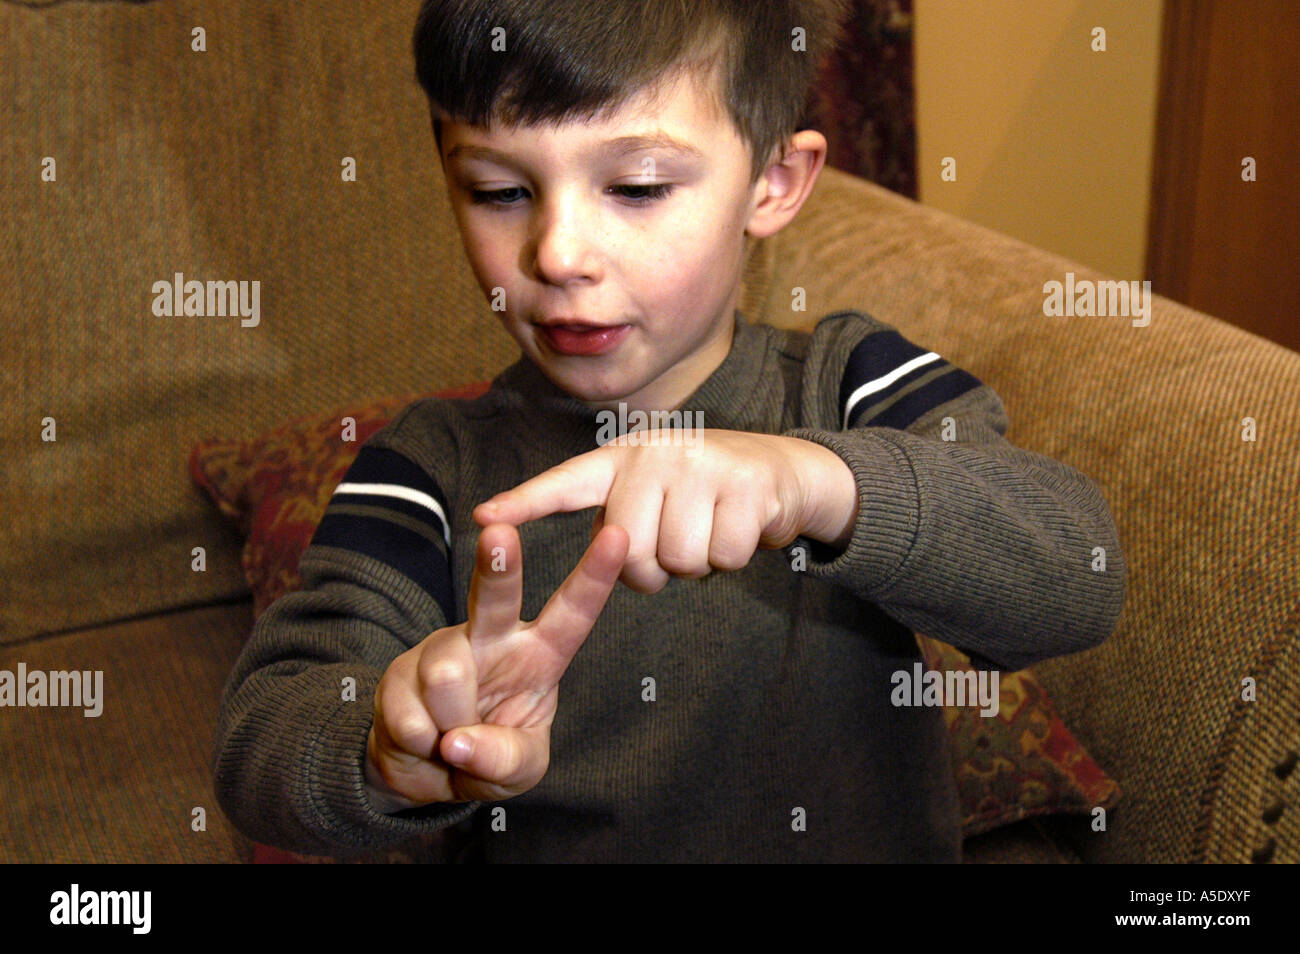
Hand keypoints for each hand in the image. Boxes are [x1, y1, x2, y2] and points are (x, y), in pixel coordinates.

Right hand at [364, 521, 628, 807]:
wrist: (424, 772)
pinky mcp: (399, 671)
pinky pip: (410, 712)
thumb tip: (459, 741)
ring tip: (451, 741)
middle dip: (498, 563)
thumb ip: (504, 759)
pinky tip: (423, 740)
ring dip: (451, 723)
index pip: (573, 612)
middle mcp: (492, 639)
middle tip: (499, 534)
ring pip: (448, 675)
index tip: (617, 537)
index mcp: (539, 654)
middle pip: (496, 595)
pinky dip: (418, 742)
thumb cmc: (489, 757)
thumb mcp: (520, 771)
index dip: (594, 576)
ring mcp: (443, 649)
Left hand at [472, 429, 855, 593]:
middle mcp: (654, 454)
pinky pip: (721, 556)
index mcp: (622, 459)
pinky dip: (732, 557)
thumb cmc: (704, 497)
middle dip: (654, 569)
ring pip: (677, 559)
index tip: (482, 519)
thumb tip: (606, 562)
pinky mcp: (743, 482)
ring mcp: (699, 464)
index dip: (524, 503)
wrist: (781, 471)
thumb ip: (620, 519)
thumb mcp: (656, 495)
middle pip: (630, 549)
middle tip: (678, 544)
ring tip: (710, 530)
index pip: (565, 483)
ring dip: (697, 564)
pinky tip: (739, 527)